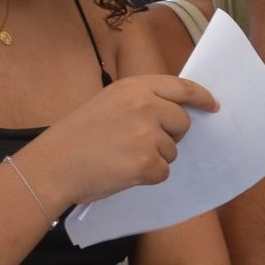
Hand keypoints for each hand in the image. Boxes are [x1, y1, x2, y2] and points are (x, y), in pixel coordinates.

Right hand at [19, 76, 218, 206]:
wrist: (51, 166)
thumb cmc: (76, 137)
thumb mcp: (108, 103)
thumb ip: (141, 102)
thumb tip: (178, 113)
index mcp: (134, 87)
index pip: (181, 87)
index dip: (201, 97)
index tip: (213, 105)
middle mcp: (144, 106)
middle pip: (182, 122)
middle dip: (169, 135)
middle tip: (140, 143)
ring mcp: (147, 134)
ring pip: (172, 150)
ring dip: (153, 158)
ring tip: (121, 157)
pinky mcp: (147, 162)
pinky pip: (163, 172)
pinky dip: (147, 177)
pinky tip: (122, 171)